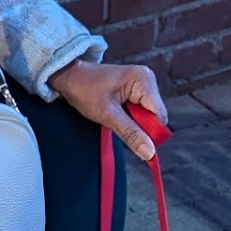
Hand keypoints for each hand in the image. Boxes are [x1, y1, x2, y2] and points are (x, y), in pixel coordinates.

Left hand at [49, 59, 167, 162]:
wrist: (71, 77)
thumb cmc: (85, 90)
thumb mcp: (107, 115)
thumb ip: (131, 134)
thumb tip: (150, 153)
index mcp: (143, 80)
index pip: (159, 115)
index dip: (151, 132)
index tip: (137, 145)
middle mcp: (148, 79)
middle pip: (156, 116)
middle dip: (141, 127)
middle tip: (119, 125)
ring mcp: (144, 83)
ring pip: (149, 115)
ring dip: (135, 123)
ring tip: (116, 117)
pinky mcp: (138, 89)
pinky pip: (142, 110)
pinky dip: (132, 117)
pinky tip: (118, 113)